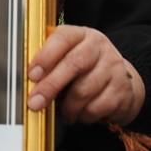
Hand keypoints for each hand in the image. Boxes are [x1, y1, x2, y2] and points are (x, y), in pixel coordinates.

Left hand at [27, 25, 143, 125]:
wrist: (122, 80)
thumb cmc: (85, 68)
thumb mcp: (68, 56)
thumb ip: (50, 62)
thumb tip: (28, 79)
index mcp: (81, 35)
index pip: (63, 38)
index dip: (45, 56)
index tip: (32, 74)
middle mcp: (99, 47)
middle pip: (73, 64)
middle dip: (50, 86)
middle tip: (35, 102)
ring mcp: (114, 68)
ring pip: (84, 90)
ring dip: (67, 106)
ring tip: (62, 112)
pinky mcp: (122, 89)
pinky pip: (97, 107)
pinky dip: (83, 115)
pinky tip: (79, 114)